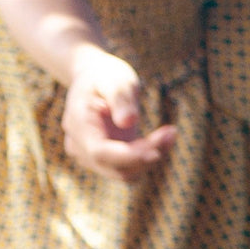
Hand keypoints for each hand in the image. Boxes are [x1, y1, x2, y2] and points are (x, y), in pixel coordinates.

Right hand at [61, 49, 176, 179]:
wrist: (95, 80)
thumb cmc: (106, 75)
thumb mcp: (115, 78)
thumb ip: (120, 97)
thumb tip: (127, 122)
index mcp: (78, 124)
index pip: (100, 153)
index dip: (128, 156)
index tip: (157, 153)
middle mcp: (79, 147)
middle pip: (115, 167)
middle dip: (145, 156)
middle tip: (171, 132)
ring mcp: (90, 159)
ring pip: (125, 173)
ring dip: (149, 158)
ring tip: (169, 133)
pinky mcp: (105, 163)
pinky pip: (128, 169)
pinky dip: (146, 159)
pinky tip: (161, 140)